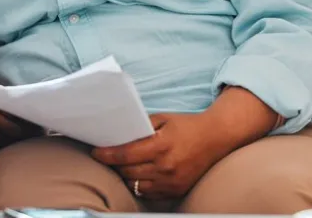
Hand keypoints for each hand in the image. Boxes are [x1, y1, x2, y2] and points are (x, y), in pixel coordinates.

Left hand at [91, 113, 233, 199]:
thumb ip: (140, 126)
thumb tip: (117, 133)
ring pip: (136, 184)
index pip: (125, 154)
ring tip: (122, 166)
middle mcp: (166, 166)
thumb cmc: (186, 126)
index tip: (96, 152)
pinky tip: (137, 174)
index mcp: (161, 145)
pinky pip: (148, 193)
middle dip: (114, 164)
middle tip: (106, 157)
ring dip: (126, 176)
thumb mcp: (162, 119)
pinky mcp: (176, 190)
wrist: (216, 138)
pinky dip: (139, 185)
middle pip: (128, 171)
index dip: (106, 155)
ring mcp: (171, 181)